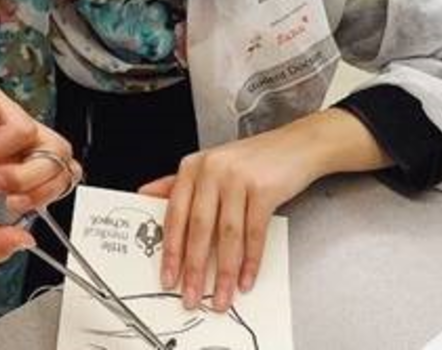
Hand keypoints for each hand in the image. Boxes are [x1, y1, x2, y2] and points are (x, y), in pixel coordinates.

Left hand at [139, 127, 321, 312]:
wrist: (298, 145)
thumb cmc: (253, 160)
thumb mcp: (211, 166)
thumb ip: (178, 182)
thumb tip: (144, 195)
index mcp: (193, 167)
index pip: (175, 214)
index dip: (171, 250)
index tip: (168, 278)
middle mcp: (212, 170)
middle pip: (199, 228)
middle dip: (194, 268)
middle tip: (191, 296)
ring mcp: (238, 178)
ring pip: (227, 235)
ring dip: (224, 272)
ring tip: (221, 296)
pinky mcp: (264, 188)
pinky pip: (254, 233)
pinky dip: (250, 261)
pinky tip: (246, 278)